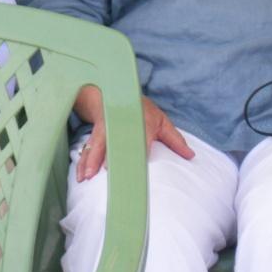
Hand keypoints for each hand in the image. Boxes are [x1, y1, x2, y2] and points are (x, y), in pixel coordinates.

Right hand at [76, 96, 193, 181]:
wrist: (114, 94)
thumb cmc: (140, 111)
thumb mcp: (161, 121)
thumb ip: (175, 140)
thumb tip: (191, 156)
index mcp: (141, 125)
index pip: (139, 140)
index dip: (136, 152)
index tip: (134, 167)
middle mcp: (120, 128)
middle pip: (113, 144)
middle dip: (107, 158)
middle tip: (105, 173)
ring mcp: (105, 132)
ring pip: (96, 147)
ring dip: (90, 163)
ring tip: (86, 177)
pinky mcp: (95, 136)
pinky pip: (87, 150)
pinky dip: (82, 162)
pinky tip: (80, 174)